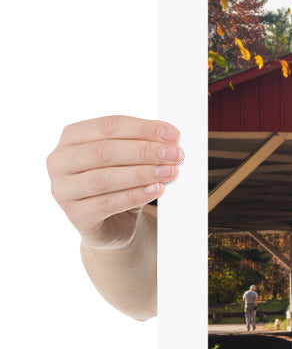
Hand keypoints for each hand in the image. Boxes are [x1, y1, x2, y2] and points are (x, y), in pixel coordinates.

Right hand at [47, 115, 183, 249]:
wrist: (112, 223)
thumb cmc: (120, 183)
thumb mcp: (129, 159)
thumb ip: (142, 146)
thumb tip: (170, 141)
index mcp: (71, 137)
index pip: (108, 126)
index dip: (143, 129)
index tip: (173, 134)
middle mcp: (60, 161)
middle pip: (105, 151)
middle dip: (145, 151)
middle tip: (175, 154)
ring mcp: (63, 190)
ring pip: (104, 178)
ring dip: (142, 173)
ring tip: (170, 172)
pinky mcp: (75, 215)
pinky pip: (108, 203)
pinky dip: (135, 195)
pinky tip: (156, 190)